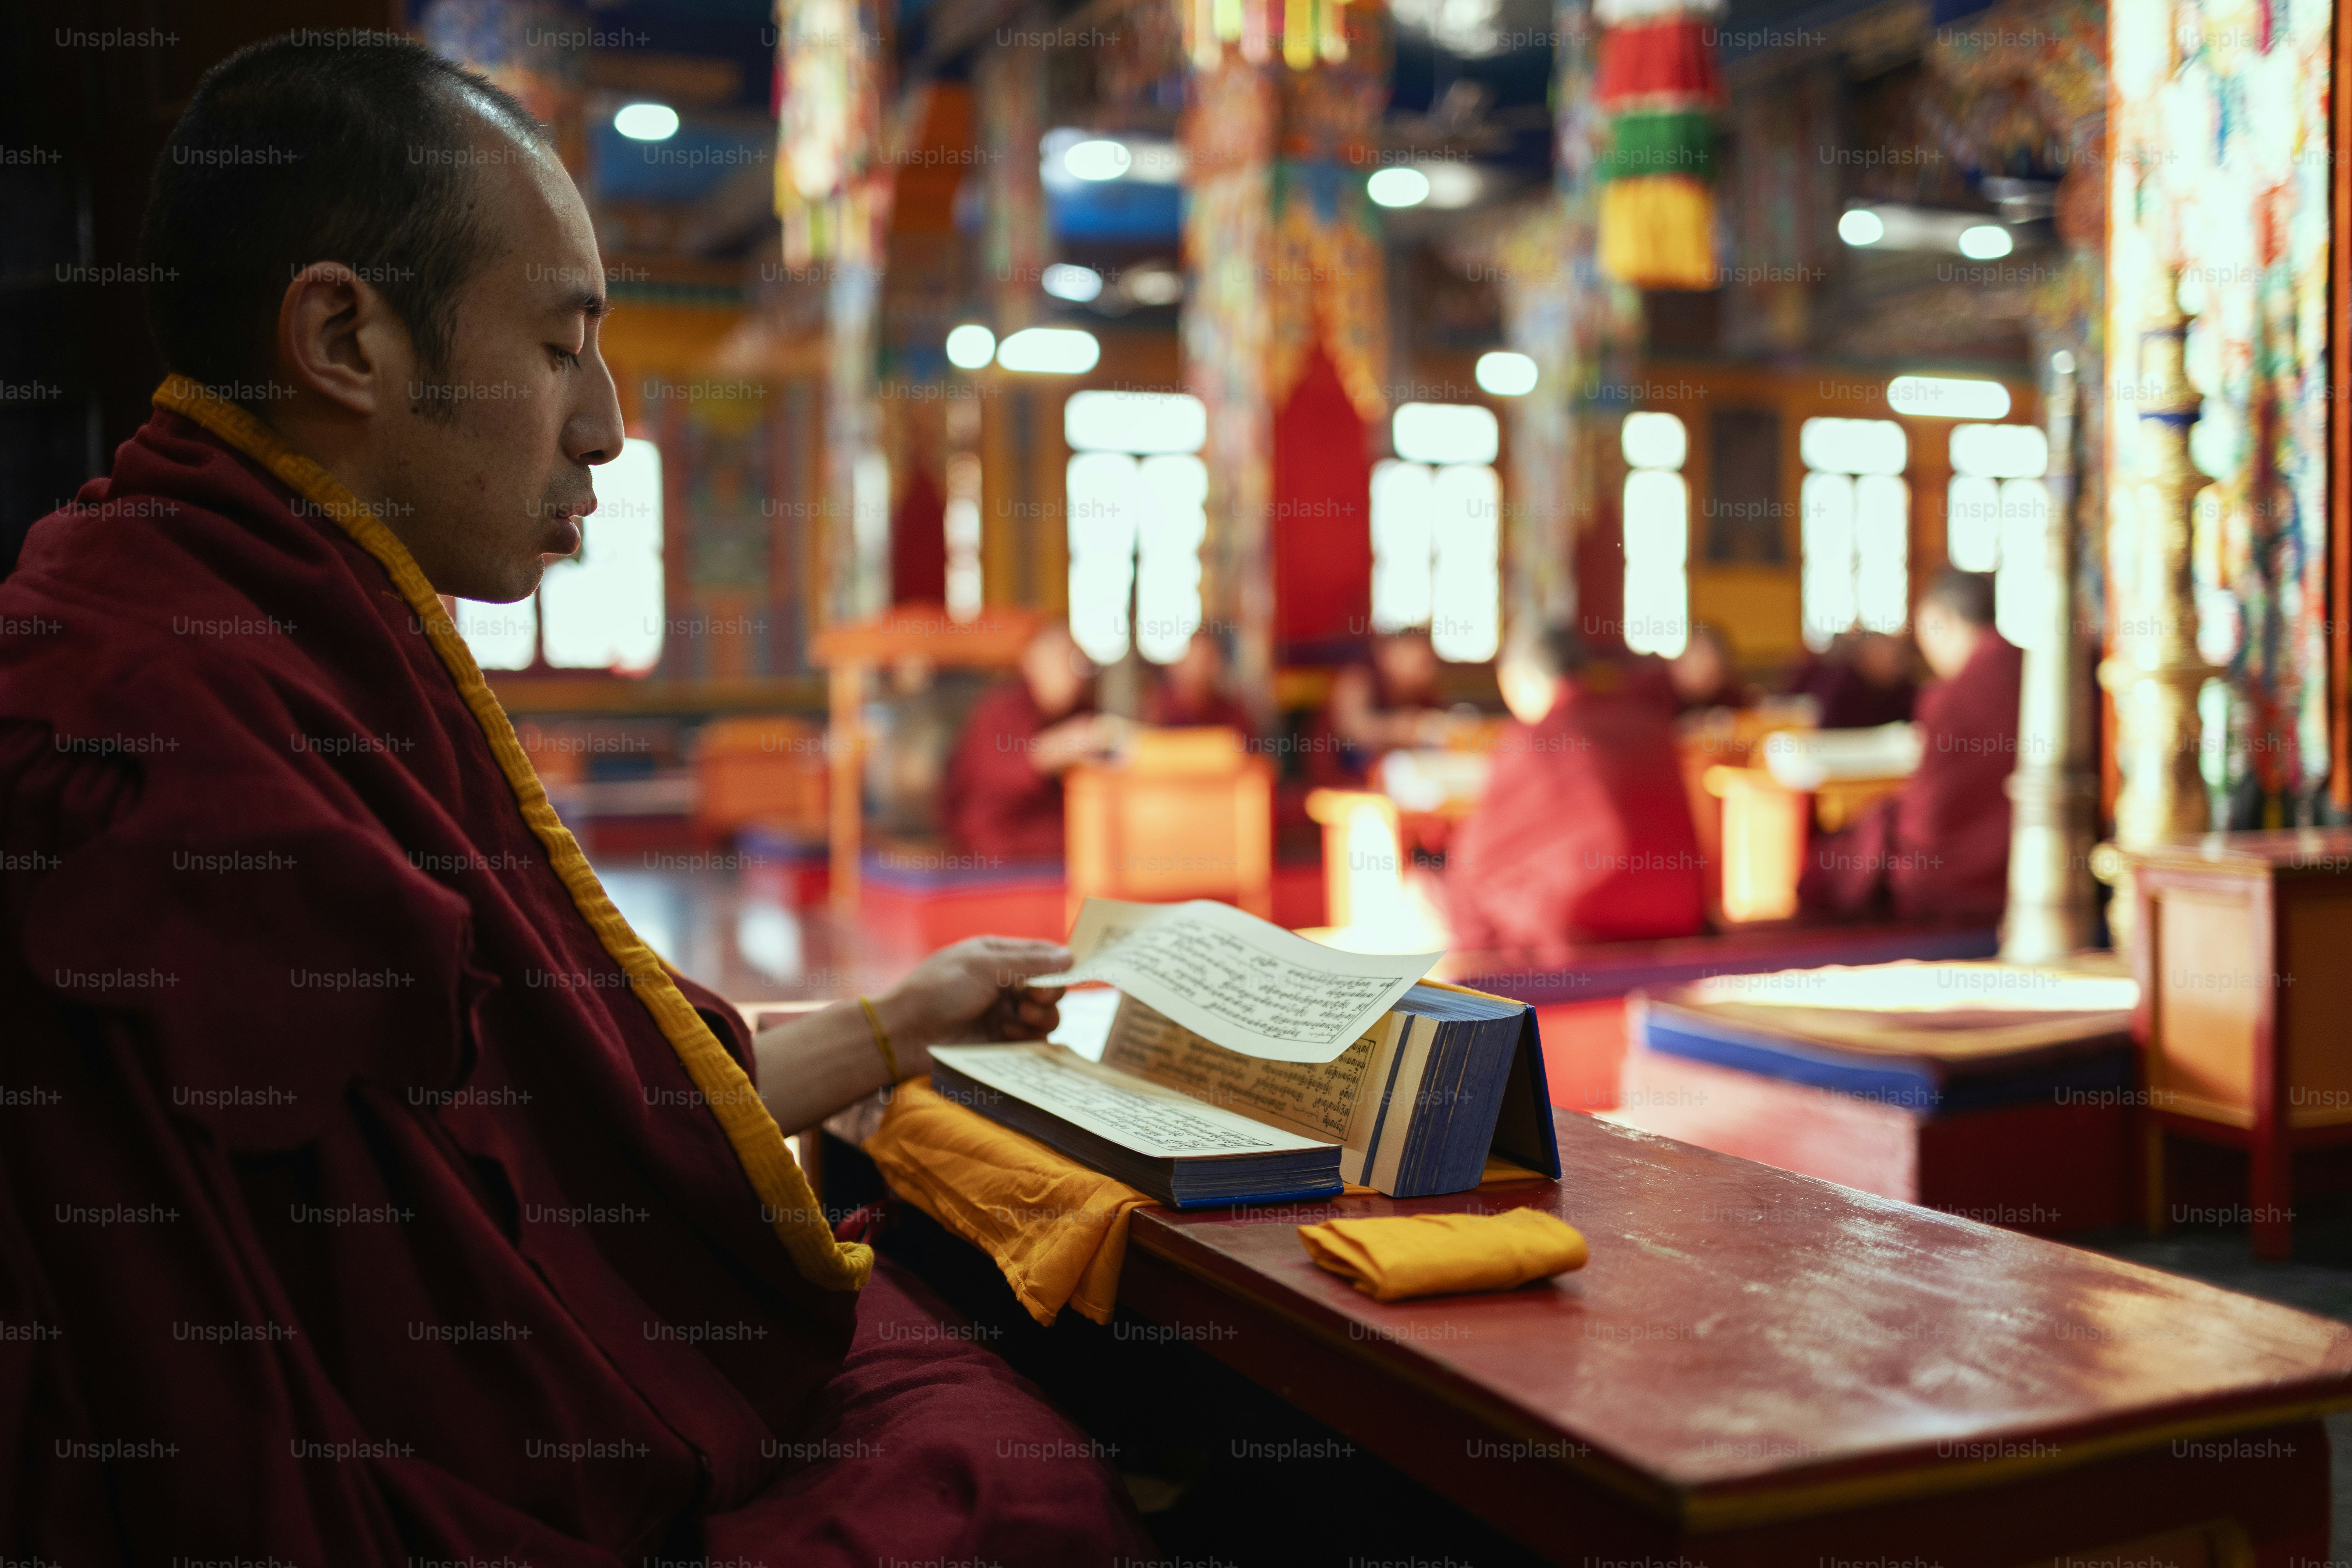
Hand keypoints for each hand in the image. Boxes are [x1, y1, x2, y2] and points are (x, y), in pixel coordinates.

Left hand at [872, 936, 1070, 1070]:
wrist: (906, 1034)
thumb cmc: (937, 990)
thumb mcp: (982, 966)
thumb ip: (1027, 961)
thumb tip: (1070, 956)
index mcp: (997, 956)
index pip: (1042, 955)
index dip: (1060, 964)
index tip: (1067, 973)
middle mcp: (1005, 984)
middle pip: (1050, 987)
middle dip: (1049, 992)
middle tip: (1034, 998)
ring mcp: (1004, 1014)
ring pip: (1046, 1015)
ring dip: (1042, 1015)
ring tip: (1021, 1016)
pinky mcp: (1002, 1042)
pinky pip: (1033, 1040)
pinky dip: (1029, 1036)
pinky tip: (1010, 1033)